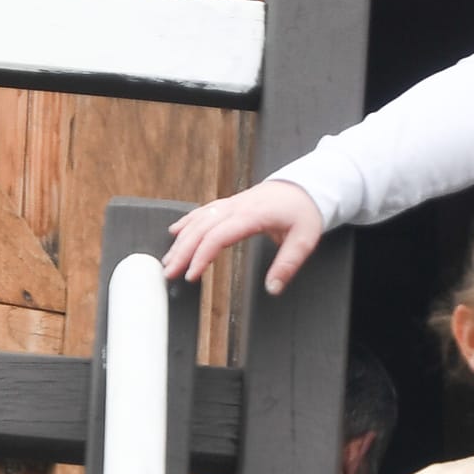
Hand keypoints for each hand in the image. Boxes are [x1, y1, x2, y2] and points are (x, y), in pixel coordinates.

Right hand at [163, 177, 323, 294]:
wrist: (305, 185)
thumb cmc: (304, 212)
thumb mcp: (304, 240)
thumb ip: (288, 265)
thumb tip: (273, 288)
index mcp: (252, 216)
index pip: (218, 236)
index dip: (202, 256)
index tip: (192, 275)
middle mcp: (236, 207)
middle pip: (201, 229)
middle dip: (182, 252)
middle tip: (169, 273)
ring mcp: (231, 203)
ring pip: (198, 220)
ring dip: (181, 240)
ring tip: (168, 260)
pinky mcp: (230, 203)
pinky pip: (203, 211)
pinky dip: (187, 222)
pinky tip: (175, 232)